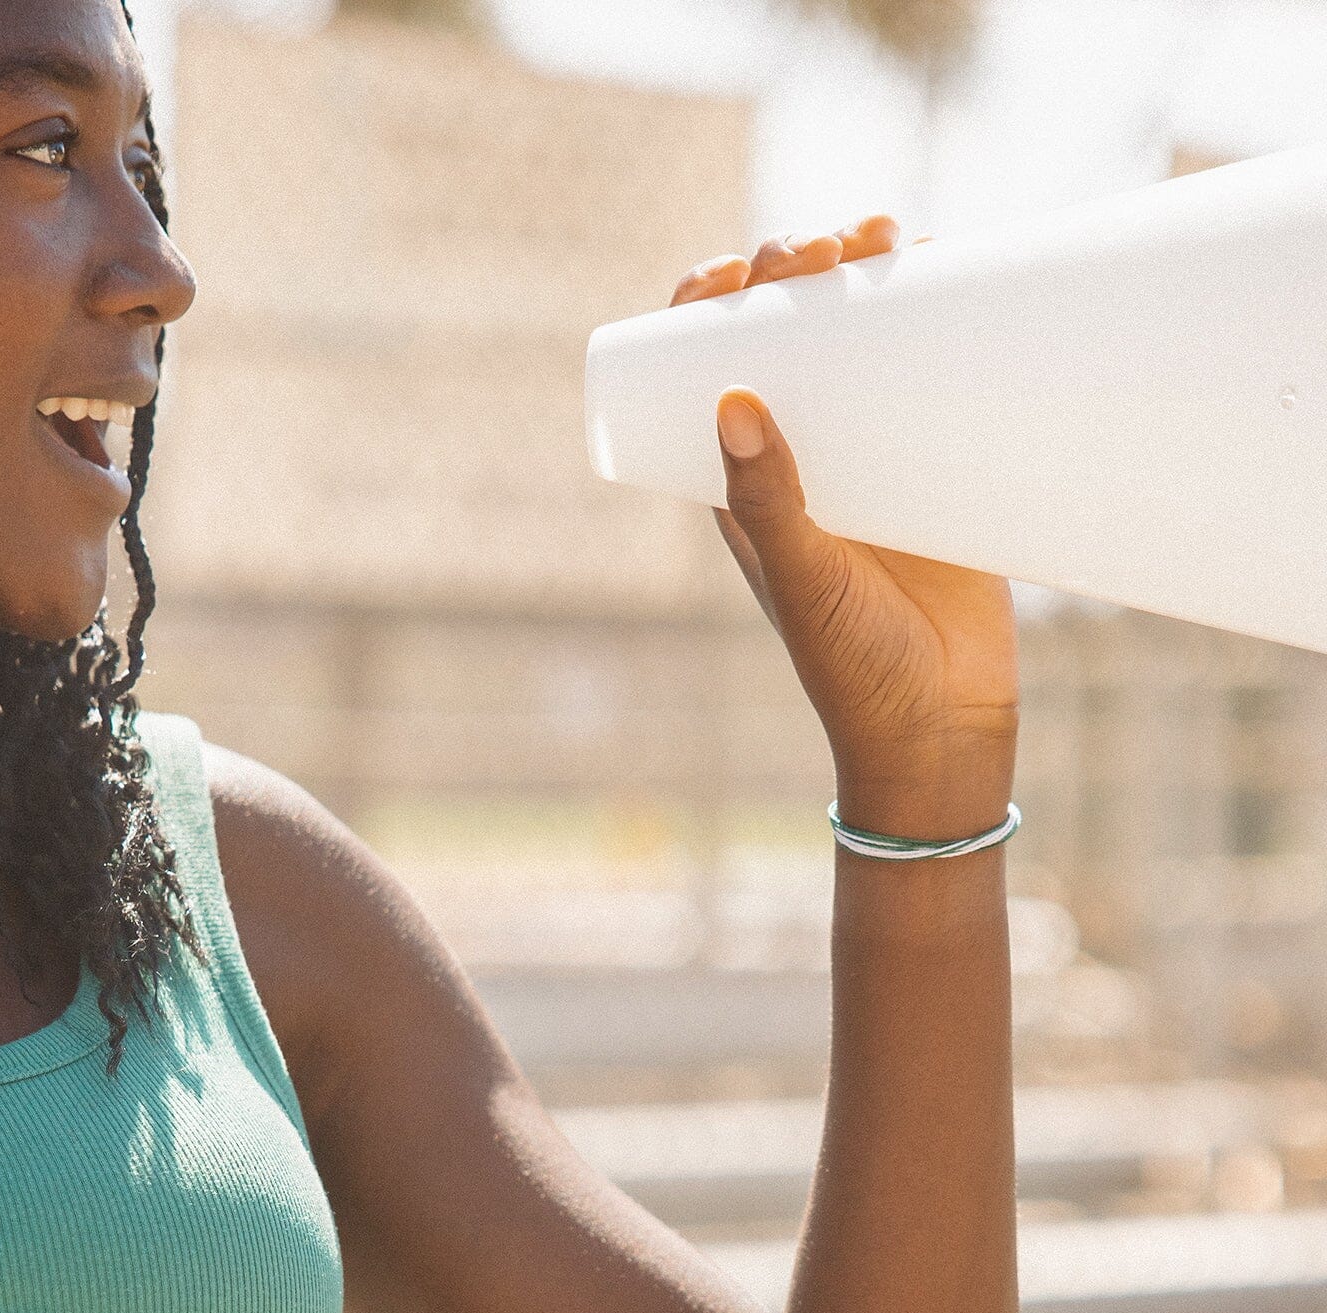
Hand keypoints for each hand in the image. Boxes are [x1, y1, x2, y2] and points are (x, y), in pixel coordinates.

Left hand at [670, 218, 1018, 802]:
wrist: (942, 727)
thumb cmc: (855, 669)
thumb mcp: (804, 583)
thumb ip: (769, 504)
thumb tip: (730, 397)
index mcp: (743, 482)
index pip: (704, 368)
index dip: (707, 303)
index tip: (735, 269)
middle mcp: (802, 457)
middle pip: (784, 333)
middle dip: (796, 269)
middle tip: (828, 247)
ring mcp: (873, 456)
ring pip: (860, 339)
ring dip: (867, 274)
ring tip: (893, 236)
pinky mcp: (939, 465)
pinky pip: (933, 372)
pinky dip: (940, 317)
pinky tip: (957, 269)